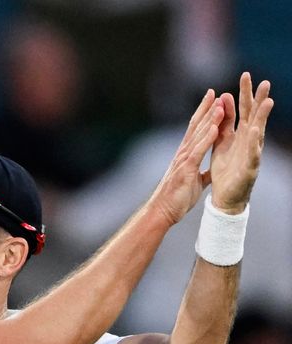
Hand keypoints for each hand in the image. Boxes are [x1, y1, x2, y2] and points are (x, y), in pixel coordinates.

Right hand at [148, 90, 224, 224]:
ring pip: (198, 134)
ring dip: (209, 119)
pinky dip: (207, 138)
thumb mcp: (195, 183)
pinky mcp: (186, 168)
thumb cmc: (177, 199)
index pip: (196, 131)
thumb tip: (211, 171)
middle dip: (206, 109)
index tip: (212, 101)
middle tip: (215, 92)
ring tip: (219, 104)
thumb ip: (203, 173)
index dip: (204, 115)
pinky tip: (215, 127)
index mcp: (186, 156)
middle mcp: (183, 153)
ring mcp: (184, 159)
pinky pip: (199, 150)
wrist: (163, 211)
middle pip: (195, 126)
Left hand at [208, 72, 273, 213]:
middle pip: (254, 117)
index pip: (243, 110)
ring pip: (258, 133)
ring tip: (267, 102)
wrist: (225, 197)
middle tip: (265, 82)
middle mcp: (248, 142)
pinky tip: (255, 134)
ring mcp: (251, 155)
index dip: (244, 93)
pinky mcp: (249, 169)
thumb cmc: (226, 169)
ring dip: (262, 118)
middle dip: (259, 100)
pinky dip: (254, 145)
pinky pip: (252, 156)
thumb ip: (224, 122)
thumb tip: (224, 97)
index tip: (245, 74)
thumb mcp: (222, 141)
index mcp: (240, 135)